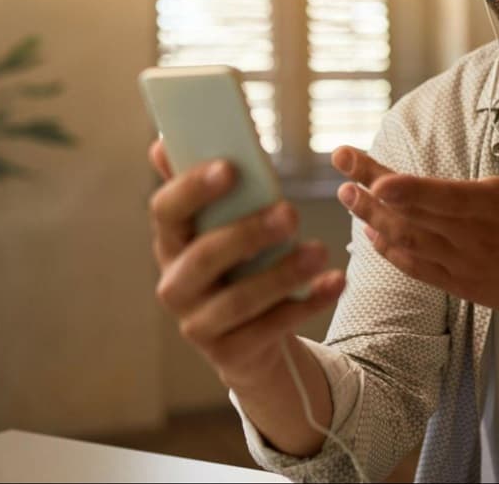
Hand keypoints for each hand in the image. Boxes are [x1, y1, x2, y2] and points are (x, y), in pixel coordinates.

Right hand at [147, 139, 345, 389]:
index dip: (193, 188)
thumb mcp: (221, 228)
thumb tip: (163, 144)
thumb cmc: (236, 265)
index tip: (231, 166)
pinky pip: (270, 330)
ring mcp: (198, 325)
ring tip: (321, 252)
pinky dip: (306, 305)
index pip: (166, 211)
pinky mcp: (230, 355)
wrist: (247, 341)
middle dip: (249, 233)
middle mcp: (175, 285)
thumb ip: (205, 190)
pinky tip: (334, 283)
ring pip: (239, 300)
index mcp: (170, 244)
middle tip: (291, 212)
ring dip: (284, 273)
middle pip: (204, 257)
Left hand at [331, 88, 498, 338]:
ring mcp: (465, 265)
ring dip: (372, 218)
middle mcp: (475, 237)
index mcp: (496, 206)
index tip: (374, 180)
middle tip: (340, 162)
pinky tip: (371, 233)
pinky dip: (391, 252)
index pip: (443, 197)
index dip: (407, 191)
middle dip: (371, 187)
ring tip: (345, 194)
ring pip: (408, 241)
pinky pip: (418, 268)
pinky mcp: (461, 285)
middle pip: (413, 213)